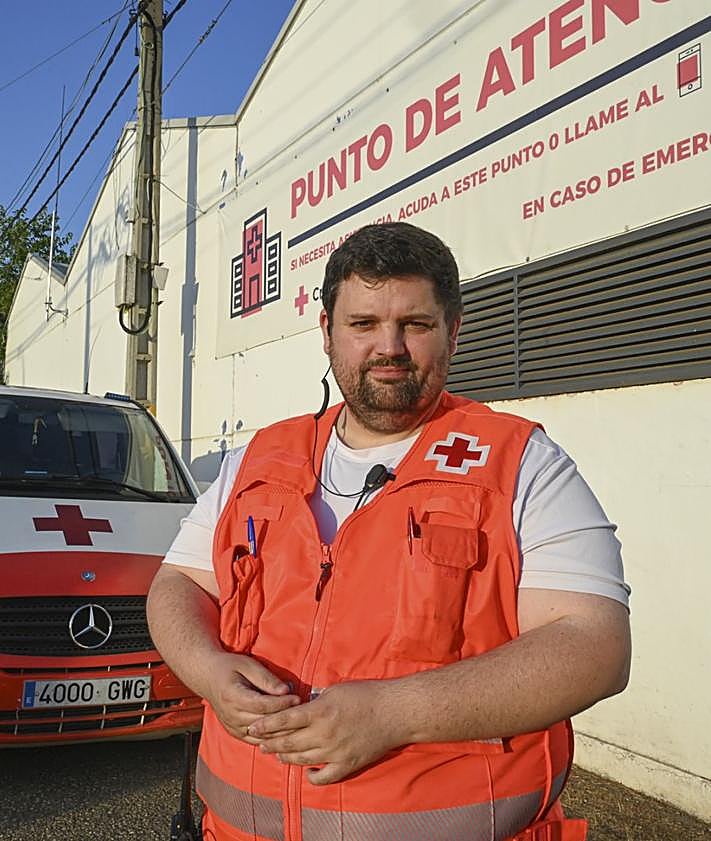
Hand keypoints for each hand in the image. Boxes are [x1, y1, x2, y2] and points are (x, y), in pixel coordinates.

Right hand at [203, 651, 300, 743]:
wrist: (208, 677)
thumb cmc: (229, 667)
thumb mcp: (247, 665)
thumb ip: (266, 679)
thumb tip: (286, 690)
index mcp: (233, 697)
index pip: (262, 706)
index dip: (281, 704)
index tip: (297, 698)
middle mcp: (232, 716)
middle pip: (263, 723)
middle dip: (285, 718)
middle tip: (303, 712)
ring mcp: (232, 727)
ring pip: (261, 736)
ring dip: (281, 732)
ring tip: (298, 724)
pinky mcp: (236, 733)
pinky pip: (257, 741)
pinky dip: (271, 739)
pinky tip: (285, 734)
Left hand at [247, 680, 401, 783]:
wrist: (394, 712)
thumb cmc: (366, 695)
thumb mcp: (336, 690)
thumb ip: (316, 701)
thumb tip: (301, 708)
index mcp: (320, 712)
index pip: (285, 720)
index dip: (266, 725)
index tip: (253, 727)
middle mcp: (324, 734)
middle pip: (289, 743)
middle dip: (270, 743)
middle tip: (258, 743)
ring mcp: (335, 752)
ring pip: (302, 760)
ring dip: (286, 758)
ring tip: (277, 755)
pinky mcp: (347, 764)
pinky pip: (324, 777)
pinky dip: (313, 776)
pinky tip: (307, 772)